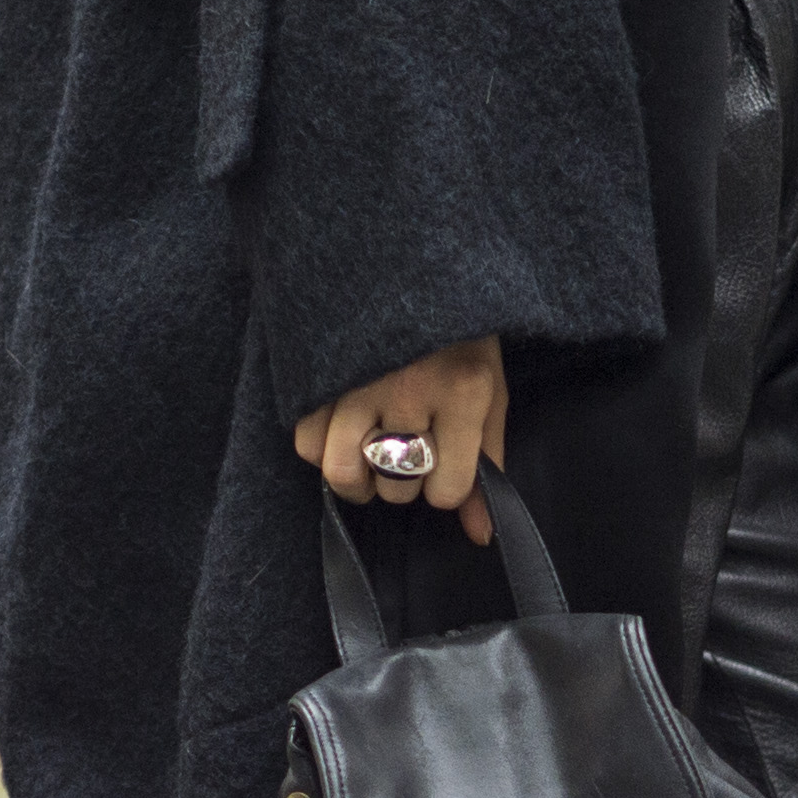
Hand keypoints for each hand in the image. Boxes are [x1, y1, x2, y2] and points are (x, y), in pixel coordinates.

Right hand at [296, 337, 506, 541]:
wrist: (412, 262)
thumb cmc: (459, 337)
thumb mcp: (490, 393)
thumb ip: (488, 465)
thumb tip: (480, 535)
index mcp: (463, 391)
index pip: (446, 490)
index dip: (447, 486)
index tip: (446, 460)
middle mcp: (410, 389)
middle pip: (397, 485)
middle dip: (405, 479)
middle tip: (409, 446)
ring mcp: (358, 380)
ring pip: (345, 472)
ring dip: (360, 479)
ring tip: (372, 458)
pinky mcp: (319, 373)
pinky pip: (308, 444)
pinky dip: (323, 451)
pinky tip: (344, 433)